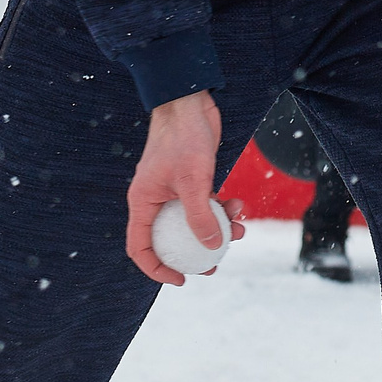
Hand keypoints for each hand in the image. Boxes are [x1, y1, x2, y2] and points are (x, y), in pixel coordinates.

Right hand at [124, 90, 242, 285]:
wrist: (191, 102)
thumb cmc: (184, 137)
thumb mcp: (193, 179)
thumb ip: (200, 214)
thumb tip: (211, 246)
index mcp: (142, 202)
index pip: (140, 246)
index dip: (156, 268)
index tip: (180, 279)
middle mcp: (155, 199)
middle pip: (169, 238)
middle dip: (193, 253)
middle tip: (214, 265)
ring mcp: (173, 191)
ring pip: (192, 222)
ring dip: (216, 229)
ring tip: (241, 230)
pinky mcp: (192, 180)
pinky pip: (205, 204)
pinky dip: (222, 208)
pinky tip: (240, 204)